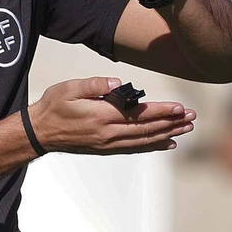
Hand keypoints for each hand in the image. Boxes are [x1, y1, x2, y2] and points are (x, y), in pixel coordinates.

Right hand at [28, 77, 195, 155]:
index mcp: (102, 116)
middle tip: (192, 117)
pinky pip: (135, 148)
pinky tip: (167, 143)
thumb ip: (94, 84)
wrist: (39, 132)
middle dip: (172, 122)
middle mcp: (109, 133)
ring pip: (145, 140)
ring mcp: (108, 143)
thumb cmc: (54, 106)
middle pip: (147, 128)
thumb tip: (117, 83)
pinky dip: (154, 146)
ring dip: (168, 134)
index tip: (180, 108)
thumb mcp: (69, 88)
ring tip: (186, 128)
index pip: (139, 114)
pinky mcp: (106, 149)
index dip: (162, 111)